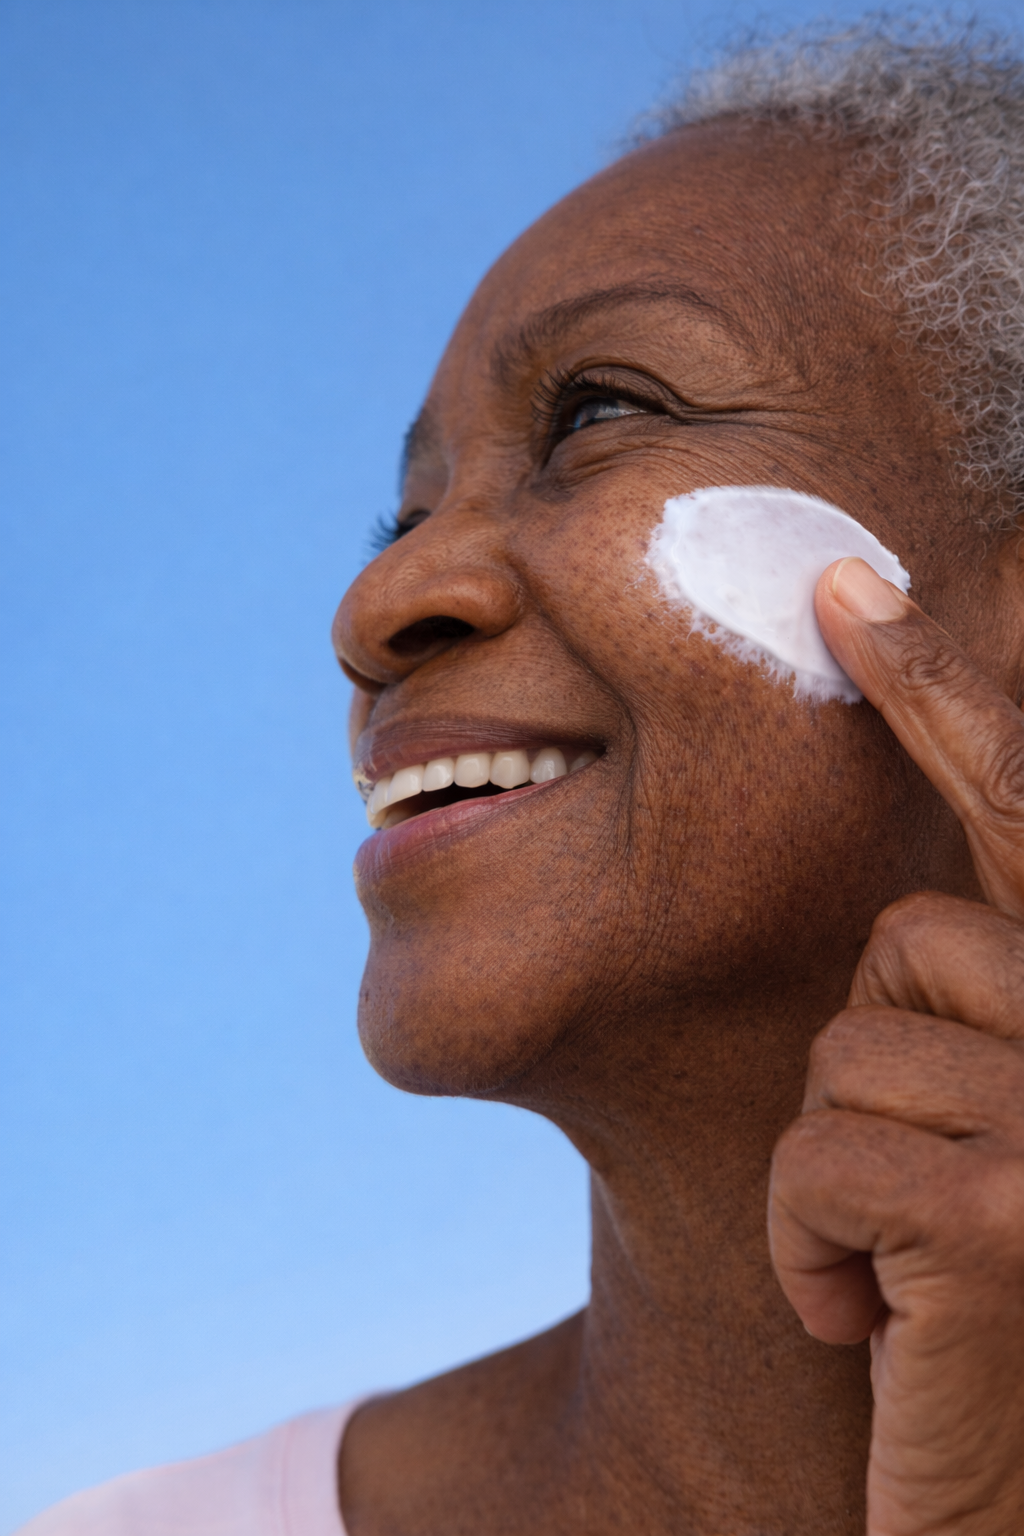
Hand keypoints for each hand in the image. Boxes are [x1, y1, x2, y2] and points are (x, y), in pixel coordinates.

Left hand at [768, 557, 1023, 1535]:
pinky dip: (810, 1251)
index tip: (851, 583)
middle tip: (936, 1200)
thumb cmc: (988, 1311)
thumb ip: (967, 1010)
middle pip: (908, 939)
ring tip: (916, 1272)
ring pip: (849, 1052)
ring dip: (838, 1175)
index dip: (942, 689)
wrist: (1014, 1506)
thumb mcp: (983, 1137)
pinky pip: (816, 1159)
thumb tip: (896, 914)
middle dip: (878, 1066)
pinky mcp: (1012, 1215)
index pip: (1022, 811)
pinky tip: (881, 1327)